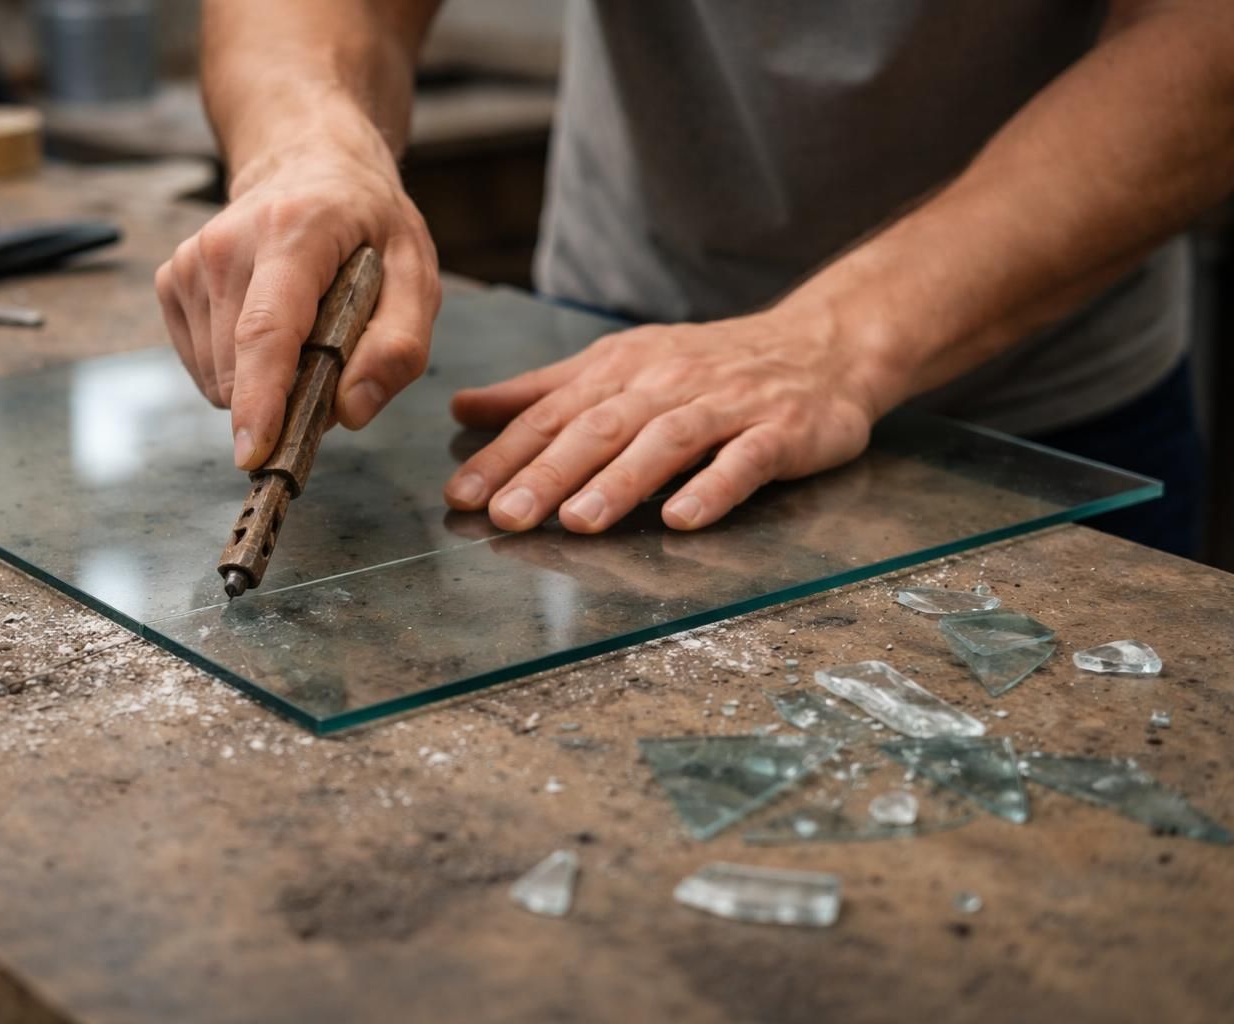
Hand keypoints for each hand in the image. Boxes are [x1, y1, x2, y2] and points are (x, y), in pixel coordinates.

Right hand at [155, 124, 440, 468]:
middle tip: (329, 358)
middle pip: (240, 368)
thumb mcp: (416, 273)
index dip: (261, 399)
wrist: (306, 163)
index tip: (254, 452)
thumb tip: (352, 411)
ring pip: (218, 378)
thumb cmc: (366, 224)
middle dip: (285, 396)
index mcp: (293, 233)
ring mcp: (189, 263)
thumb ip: (399, 345)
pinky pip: (204, 366)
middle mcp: (227, 245)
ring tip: (300, 329)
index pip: (267, 330)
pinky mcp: (171, 282)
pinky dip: (239, 367)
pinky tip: (267, 325)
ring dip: (263, 381)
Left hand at [442, 308, 884, 532]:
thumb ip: (544, 392)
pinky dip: (713, 488)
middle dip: (548, 472)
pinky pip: (744, 461)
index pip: (553, 413)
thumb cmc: (710, 365)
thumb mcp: (621, 365)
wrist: (825, 343)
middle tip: (505, 515)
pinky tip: (682, 518)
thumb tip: (464, 408)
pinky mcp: (781, 432)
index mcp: (622, 368)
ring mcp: (727, 406)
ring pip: (666, 442)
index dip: (505, 454)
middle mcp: (668, 382)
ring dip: (620, 483)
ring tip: (577, 523)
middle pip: (600, 428)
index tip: (461, 494)